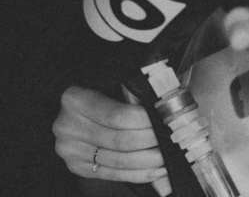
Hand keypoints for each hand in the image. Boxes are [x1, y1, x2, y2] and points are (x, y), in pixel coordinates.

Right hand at [52, 86, 168, 187]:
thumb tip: (168, 107)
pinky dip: (139, 174)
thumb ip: (134, 93)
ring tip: (169, 156)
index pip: (117, 115)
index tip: (166, 121)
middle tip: (172, 139)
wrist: (79, 109)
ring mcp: (70, 150)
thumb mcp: (114, 82)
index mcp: (75, 100)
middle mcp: (67, 126)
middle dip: (151, 141)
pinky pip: (112, 174)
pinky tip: (158, 170)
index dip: (145, 121)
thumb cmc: (104, 90)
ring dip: (148, 161)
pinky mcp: (77, 166)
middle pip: (119, 140)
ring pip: (118, 160)